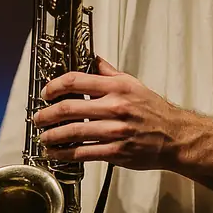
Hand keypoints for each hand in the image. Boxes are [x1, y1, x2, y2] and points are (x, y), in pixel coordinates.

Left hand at [33, 58, 184, 169]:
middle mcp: (115, 107)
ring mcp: (115, 131)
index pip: (76, 81)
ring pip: (73, 132)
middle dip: (47, 114)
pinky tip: (56, 153)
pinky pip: (83, 152)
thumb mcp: (133, 84)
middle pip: (68, 108)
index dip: (55, 87)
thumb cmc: (154, 111)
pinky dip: (65, 154)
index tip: (46, 93)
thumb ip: (110, 72)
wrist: (175, 136)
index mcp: (117, 88)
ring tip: (44, 137)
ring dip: (52, 135)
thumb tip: (93, 59)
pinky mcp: (116, 152)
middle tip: (38, 118)